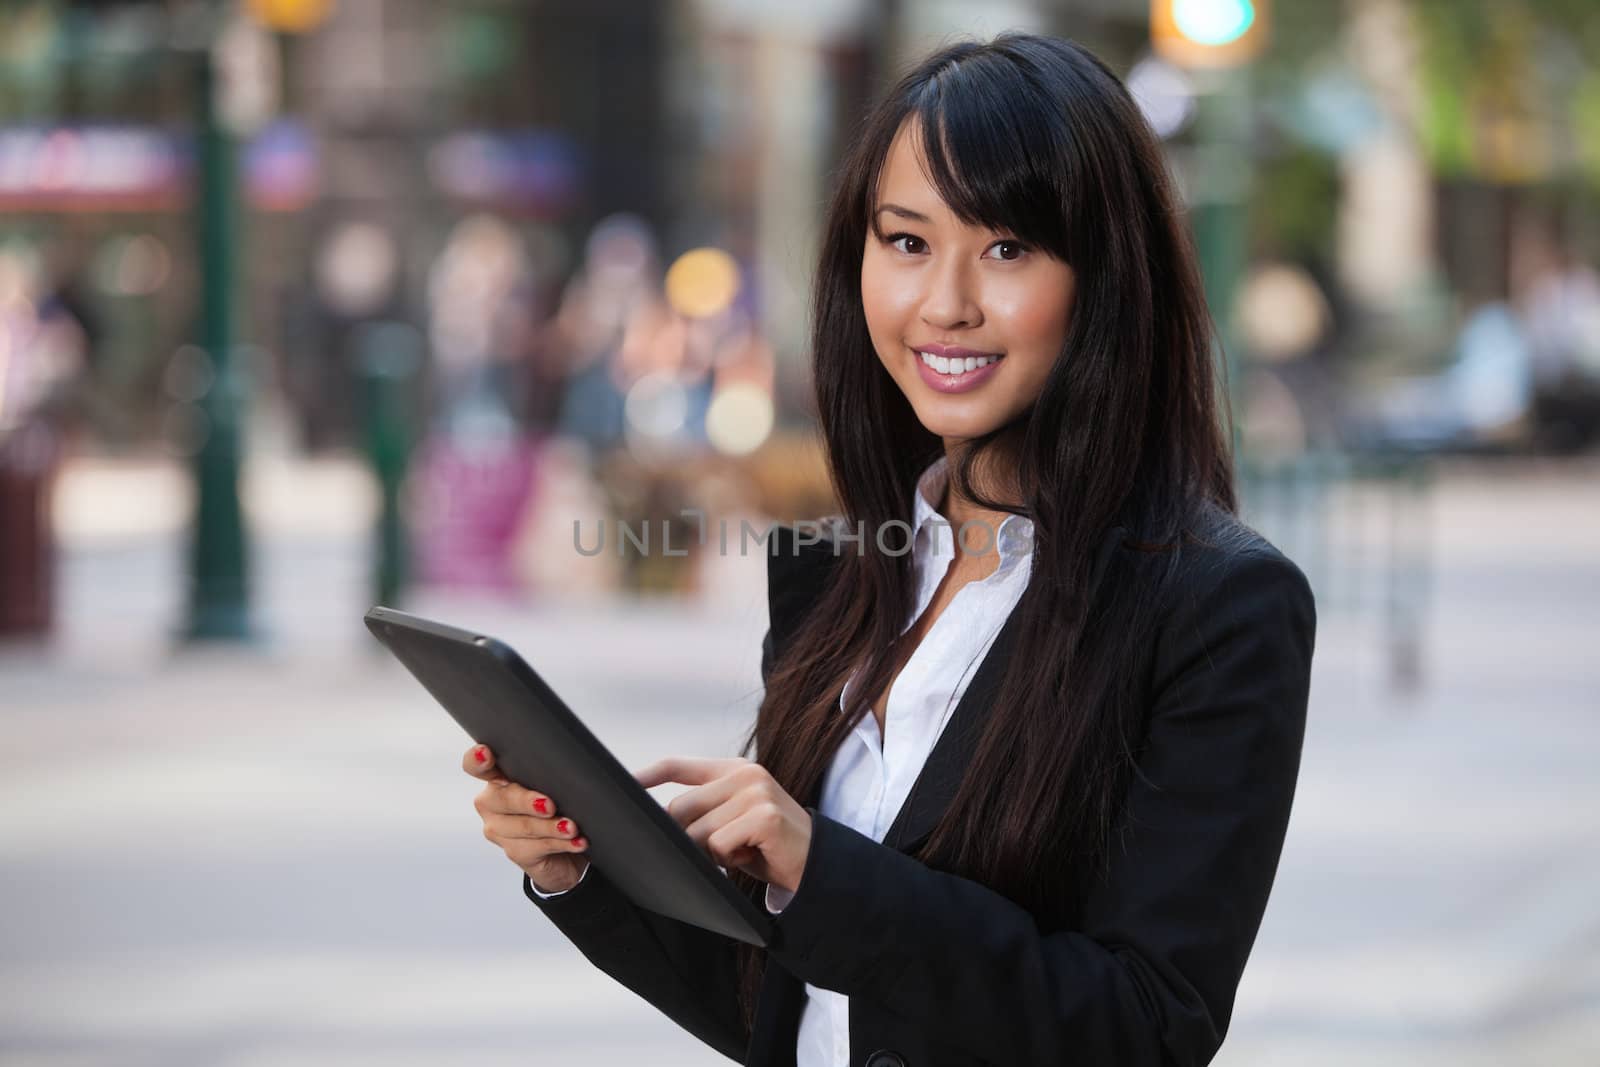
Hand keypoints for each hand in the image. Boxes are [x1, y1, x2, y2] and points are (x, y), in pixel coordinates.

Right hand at [464, 744, 589, 893]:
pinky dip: (561, 843)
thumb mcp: (554, 784)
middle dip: (526, 801)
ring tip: (572, 827)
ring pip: (524, 826)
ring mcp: (499, 829)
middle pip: (503, 798)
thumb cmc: (559, 805)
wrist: (567, 849)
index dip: (477, 759)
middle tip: (549, 805)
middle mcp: (491, 802)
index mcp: (497, 777)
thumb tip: (568, 771)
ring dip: (551, 827)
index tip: (486, 753)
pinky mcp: (515, 852)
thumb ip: (549, 775)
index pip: (476, 765)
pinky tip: (577, 842)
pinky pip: (537, 847)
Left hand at [634, 756, 811, 893]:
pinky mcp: (763, 815)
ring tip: (740, 852)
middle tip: (713, 852)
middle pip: (679, 808)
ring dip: (711, 854)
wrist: (816, 863)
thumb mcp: (732, 820)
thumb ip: (702, 812)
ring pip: (697, 831)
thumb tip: (659, 822)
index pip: (680, 766)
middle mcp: (744, 774)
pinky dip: (728, 861)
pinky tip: (751, 856)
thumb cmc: (767, 845)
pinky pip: (719, 845)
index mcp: (733, 770)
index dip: (648, 774)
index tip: (624, 783)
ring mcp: (755, 792)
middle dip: (684, 838)